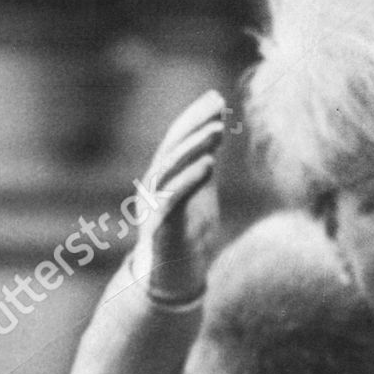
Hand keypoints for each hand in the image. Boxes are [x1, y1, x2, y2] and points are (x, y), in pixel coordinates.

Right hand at [130, 90, 225, 304]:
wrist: (173, 276)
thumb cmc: (187, 231)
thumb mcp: (200, 189)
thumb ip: (204, 160)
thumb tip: (217, 128)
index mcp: (165, 176)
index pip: (178, 140)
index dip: (195, 117)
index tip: (217, 98)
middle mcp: (155, 186)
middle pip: (171, 148)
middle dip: (194, 124)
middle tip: (218, 105)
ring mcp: (155, 206)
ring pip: (169, 169)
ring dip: (193, 148)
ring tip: (217, 131)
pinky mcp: (162, 227)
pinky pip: (173, 199)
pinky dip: (189, 180)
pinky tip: (209, 165)